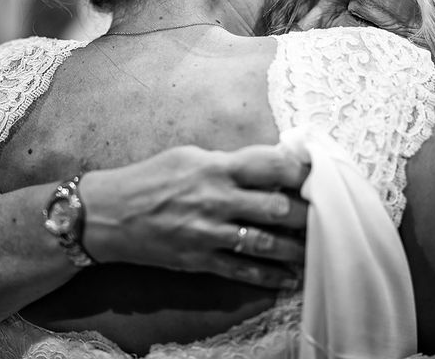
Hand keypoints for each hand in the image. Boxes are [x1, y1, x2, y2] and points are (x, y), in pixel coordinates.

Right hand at [81, 144, 308, 288]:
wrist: (108, 215)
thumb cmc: (147, 179)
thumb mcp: (185, 157)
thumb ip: (224, 162)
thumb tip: (261, 166)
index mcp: (214, 167)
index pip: (270, 164)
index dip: (300, 168)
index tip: (317, 171)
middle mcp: (215, 199)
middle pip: (277, 207)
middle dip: (307, 213)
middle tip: (326, 214)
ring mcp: (208, 232)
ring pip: (266, 243)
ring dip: (296, 248)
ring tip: (316, 249)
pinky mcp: (199, 258)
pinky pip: (242, 270)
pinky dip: (269, 277)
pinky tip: (288, 278)